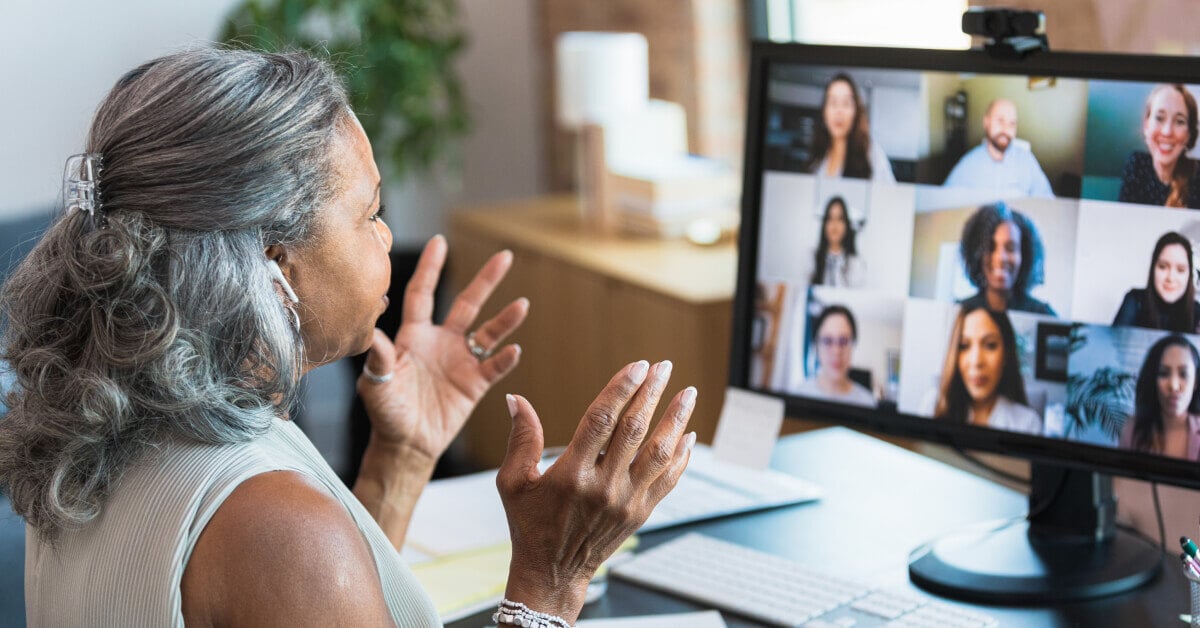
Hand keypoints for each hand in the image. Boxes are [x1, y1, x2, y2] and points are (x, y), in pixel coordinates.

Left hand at [358, 235, 528, 463]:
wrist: (405, 444)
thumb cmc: (385, 412)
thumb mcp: (375, 382)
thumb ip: (378, 356)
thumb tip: (372, 331)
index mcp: (414, 335)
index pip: (423, 293)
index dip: (431, 268)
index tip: (440, 242)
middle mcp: (441, 342)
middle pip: (467, 303)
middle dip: (486, 280)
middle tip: (505, 256)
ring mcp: (460, 361)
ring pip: (488, 332)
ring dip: (506, 319)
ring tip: (522, 304)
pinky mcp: (474, 384)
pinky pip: (494, 366)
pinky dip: (505, 358)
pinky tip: (514, 350)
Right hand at [496, 360, 696, 621]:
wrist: (553, 573)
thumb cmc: (529, 524)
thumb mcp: (513, 482)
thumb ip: (520, 438)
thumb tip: (515, 399)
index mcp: (571, 474)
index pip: (601, 420)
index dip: (621, 389)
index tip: (638, 366)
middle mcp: (603, 487)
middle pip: (635, 430)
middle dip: (652, 394)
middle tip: (664, 367)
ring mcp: (626, 502)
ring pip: (659, 453)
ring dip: (676, 420)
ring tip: (687, 393)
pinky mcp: (640, 513)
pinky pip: (668, 479)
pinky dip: (680, 456)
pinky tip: (688, 434)